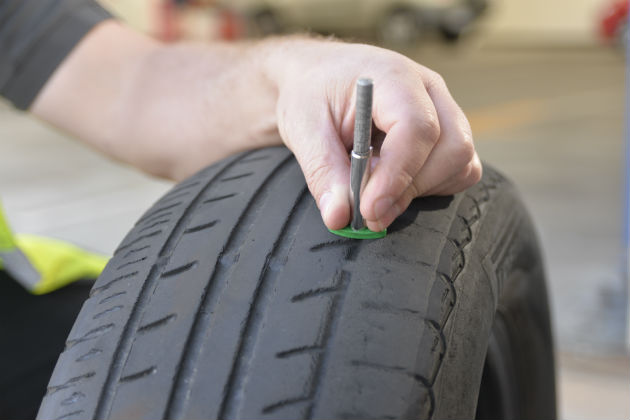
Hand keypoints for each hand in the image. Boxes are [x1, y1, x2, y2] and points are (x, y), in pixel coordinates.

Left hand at [265, 38, 481, 231]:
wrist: (318, 78)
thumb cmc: (311, 93)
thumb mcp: (303, 128)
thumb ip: (323, 171)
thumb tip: (339, 216)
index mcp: (394, 77)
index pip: (418, 128)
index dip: (397, 176)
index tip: (369, 210)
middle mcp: (429, 90)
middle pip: (452, 148)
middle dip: (409, 189)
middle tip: (367, 210)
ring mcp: (444, 110)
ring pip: (459, 163)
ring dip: (418, 190)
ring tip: (374, 185)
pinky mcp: (447, 132)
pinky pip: (459, 171)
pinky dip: (430, 188)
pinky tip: (394, 181)